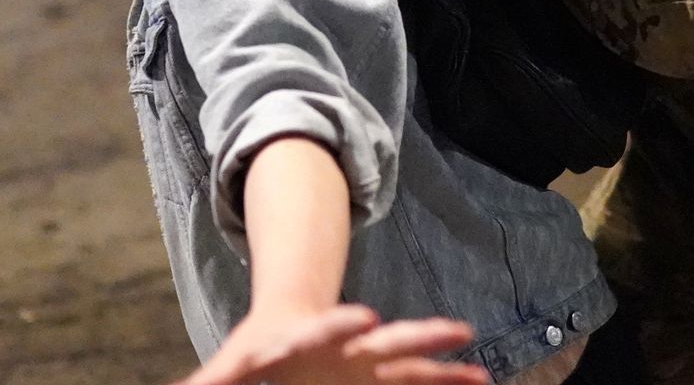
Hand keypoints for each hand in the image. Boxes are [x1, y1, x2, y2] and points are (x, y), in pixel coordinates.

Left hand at [173, 305, 486, 384]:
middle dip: (413, 335)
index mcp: (308, 337)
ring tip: (478, 364)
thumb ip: (213, 381)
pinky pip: (420, 381)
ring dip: (443, 359)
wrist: (286, 323)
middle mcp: (347, 344)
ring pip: (411, 358)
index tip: (367, 316)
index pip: (325, 330)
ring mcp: (370, 359)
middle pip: (383, 339)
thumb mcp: (234, 364)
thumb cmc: (258, 349)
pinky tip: (480, 381)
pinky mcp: (382, 375)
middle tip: (451, 329)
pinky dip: (448, 381)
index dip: (343, 325)